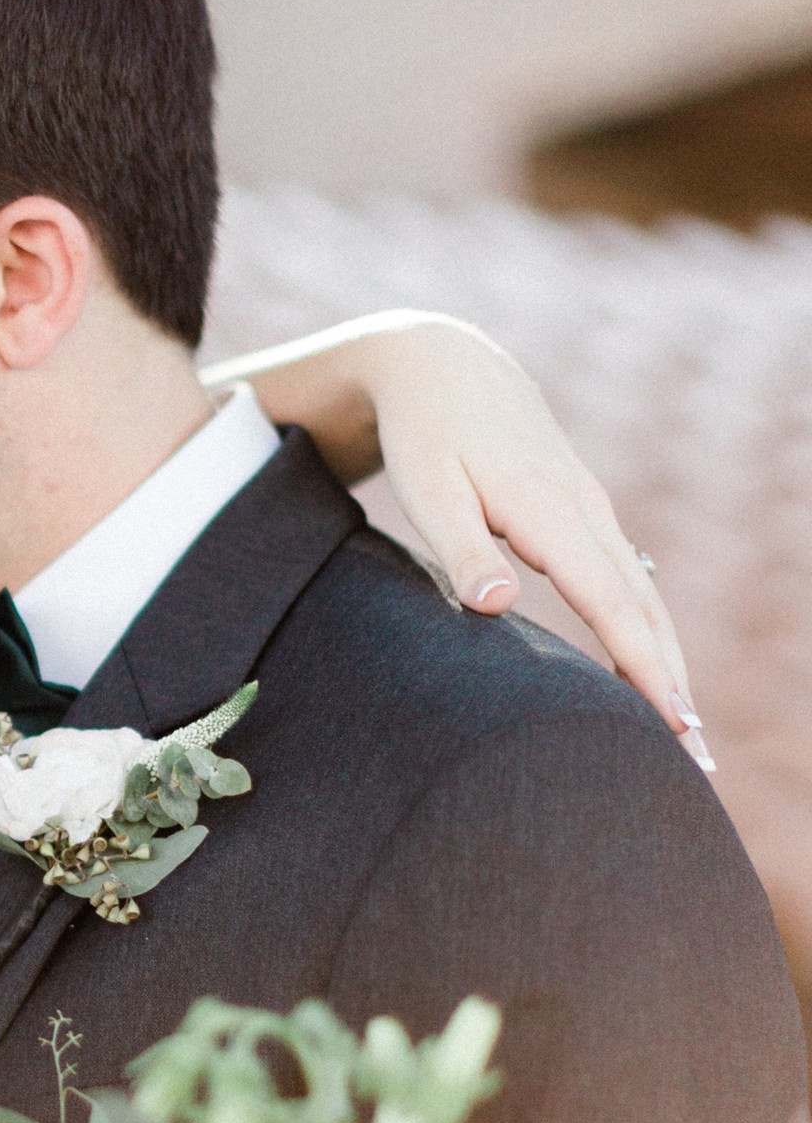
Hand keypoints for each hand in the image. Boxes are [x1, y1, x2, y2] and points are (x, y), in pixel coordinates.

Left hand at [352, 318, 706, 760]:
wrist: (443, 364)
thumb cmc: (425, 434)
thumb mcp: (427, 489)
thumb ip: (460, 550)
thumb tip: (497, 606)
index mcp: (548, 511)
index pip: (610, 604)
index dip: (645, 668)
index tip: (675, 724)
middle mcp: (584, 510)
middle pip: (642, 608)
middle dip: (672, 682)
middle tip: (697, 758)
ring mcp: (590, 507)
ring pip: (641, 594)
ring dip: (666, 659)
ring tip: (684, 726)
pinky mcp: (583, 508)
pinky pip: (625, 578)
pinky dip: (644, 626)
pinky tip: (651, 665)